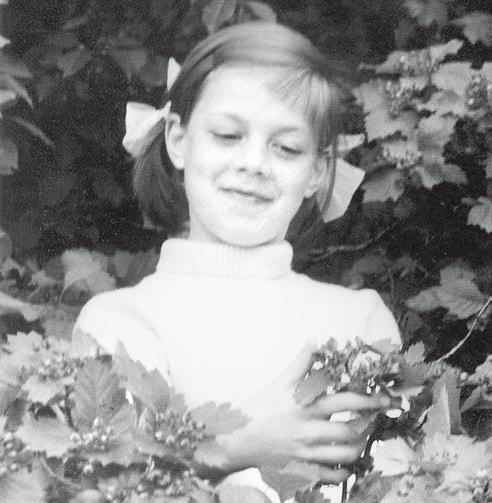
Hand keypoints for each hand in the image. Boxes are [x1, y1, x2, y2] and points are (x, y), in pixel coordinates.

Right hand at [200, 343, 391, 482]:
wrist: (237, 440)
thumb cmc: (259, 409)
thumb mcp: (280, 383)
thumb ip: (301, 364)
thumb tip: (315, 342)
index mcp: (305, 406)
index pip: (345, 400)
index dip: (369, 398)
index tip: (384, 395)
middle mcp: (309, 430)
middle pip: (351, 429)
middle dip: (371, 421)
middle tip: (381, 414)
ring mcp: (307, 452)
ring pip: (346, 454)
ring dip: (362, 444)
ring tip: (366, 434)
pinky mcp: (303, 469)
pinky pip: (332, 476)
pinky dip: (346, 470)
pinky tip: (349, 461)